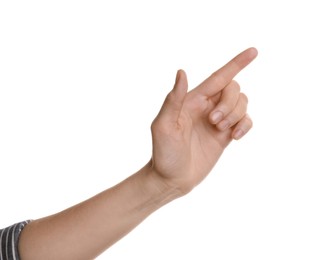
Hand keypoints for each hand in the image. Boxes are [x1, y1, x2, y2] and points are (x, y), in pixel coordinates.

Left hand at [150, 48, 257, 194]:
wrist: (172, 178)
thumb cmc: (164, 152)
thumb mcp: (164, 125)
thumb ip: (174, 99)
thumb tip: (181, 72)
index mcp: (192, 100)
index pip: (218, 77)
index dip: (236, 63)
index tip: (254, 51)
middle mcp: (206, 106)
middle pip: (233, 89)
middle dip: (229, 103)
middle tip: (214, 121)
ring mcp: (217, 120)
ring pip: (241, 103)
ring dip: (236, 115)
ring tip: (220, 130)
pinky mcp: (224, 135)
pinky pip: (245, 121)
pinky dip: (245, 125)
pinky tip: (234, 137)